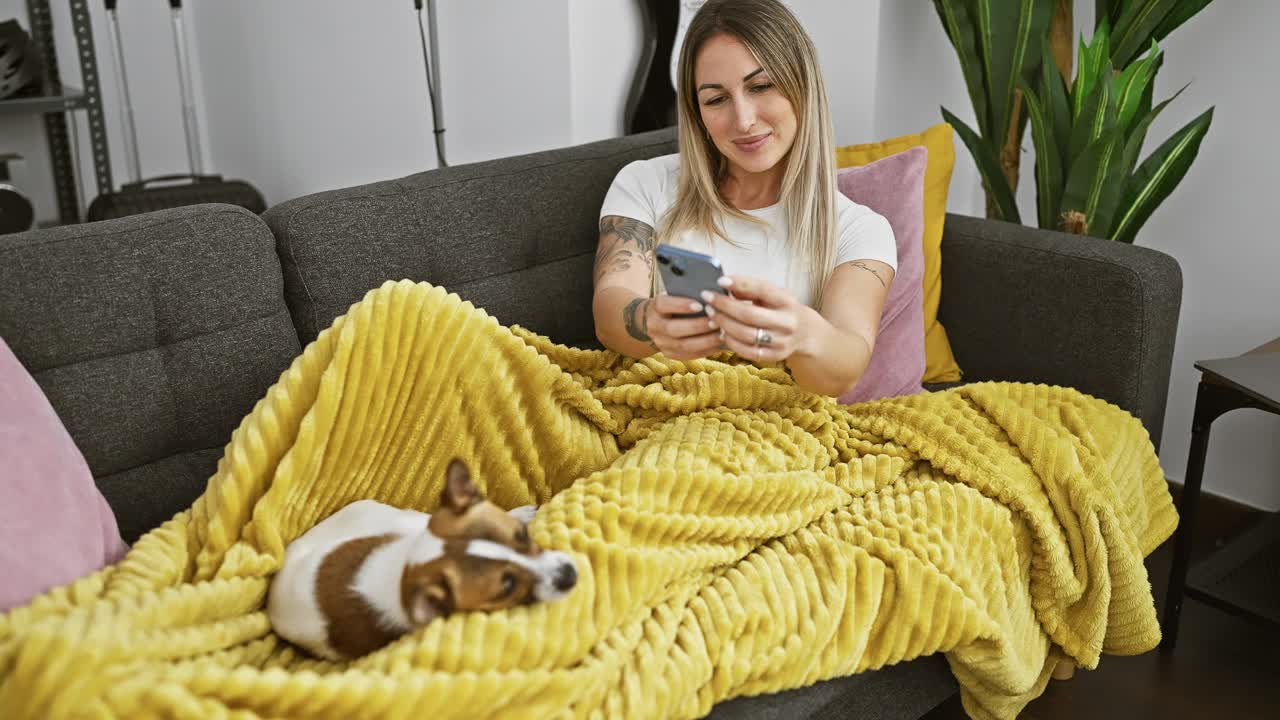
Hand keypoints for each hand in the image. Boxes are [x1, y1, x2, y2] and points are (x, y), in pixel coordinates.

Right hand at [643, 294, 723, 360]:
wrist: (658, 320)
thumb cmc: (675, 303)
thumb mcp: (676, 295)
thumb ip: (690, 294)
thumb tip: (713, 295)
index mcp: (655, 307)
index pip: (664, 305)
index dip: (681, 305)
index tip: (700, 305)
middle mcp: (654, 326)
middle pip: (674, 329)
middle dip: (698, 326)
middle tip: (717, 322)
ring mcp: (660, 342)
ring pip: (682, 345)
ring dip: (705, 341)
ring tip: (722, 335)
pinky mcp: (669, 354)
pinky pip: (688, 355)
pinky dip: (705, 350)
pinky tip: (718, 345)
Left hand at [700, 276, 814, 362]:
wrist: (803, 332)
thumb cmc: (780, 307)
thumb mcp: (772, 294)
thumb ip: (751, 289)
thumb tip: (725, 285)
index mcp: (787, 301)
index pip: (762, 290)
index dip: (740, 284)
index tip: (719, 281)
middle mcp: (787, 322)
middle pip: (749, 315)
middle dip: (724, 306)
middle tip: (708, 300)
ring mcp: (782, 342)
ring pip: (746, 334)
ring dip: (724, 324)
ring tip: (711, 315)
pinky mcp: (774, 356)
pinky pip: (747, 351)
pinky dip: (731, 341)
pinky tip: (722, 332)